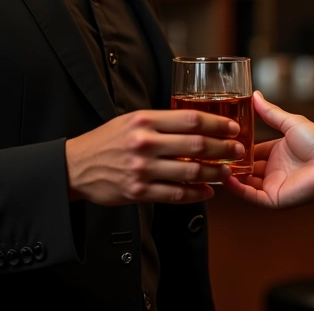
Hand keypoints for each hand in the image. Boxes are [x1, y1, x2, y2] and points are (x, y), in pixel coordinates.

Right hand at [65, 109, 243, 205]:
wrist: (76, 166)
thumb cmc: (106, 140)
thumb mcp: (130, 120)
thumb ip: (160, 121)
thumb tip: (193, 122)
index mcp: (144, 120)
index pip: (190, 119)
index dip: (216, 123)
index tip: (232, 127)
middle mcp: (145, 143)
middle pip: (195, 145)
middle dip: (222, 148)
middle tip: (237, 149)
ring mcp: (142, 170)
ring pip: (189, 172)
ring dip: (214, 173)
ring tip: (228, 171)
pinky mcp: (139, 192)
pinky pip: (175, 195)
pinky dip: (196, 194)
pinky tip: (207, 192)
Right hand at [223, 91, 313, 208]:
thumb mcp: (290, 123)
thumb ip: (270, 113)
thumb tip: (255, 95)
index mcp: (277, 151)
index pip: (252, 150)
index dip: (238, 145)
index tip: (222, 138)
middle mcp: (274, 169)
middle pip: (246, 166)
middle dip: (231, 161)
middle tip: (213, 152)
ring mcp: (273, 185)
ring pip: (245, 182)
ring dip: (231, 175)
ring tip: (214, 164)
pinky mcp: (274, 198)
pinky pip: (251, 196)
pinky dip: (238, 189)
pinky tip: (226, 179)